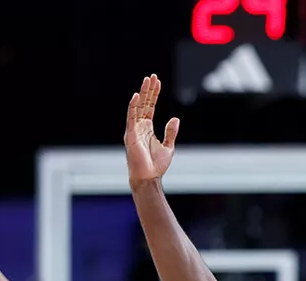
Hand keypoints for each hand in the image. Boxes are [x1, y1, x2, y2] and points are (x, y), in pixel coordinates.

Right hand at [124, 74, 179, 188]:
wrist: (148, 178)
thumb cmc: (156, 166)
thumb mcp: (168, 147)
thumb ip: (170, 132)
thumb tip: (175, 118)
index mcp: (147, 128)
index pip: (150, 107)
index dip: (154, 94)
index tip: (157, 82)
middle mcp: (139, 127)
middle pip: (144, 104)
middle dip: (148, 90)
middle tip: (152, 76)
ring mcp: (134, 130)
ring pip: (138, 107)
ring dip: (143, 93)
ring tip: (147, 80)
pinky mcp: (130, 135)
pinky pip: (131, 118)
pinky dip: (133, 106)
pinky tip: (137, 96)